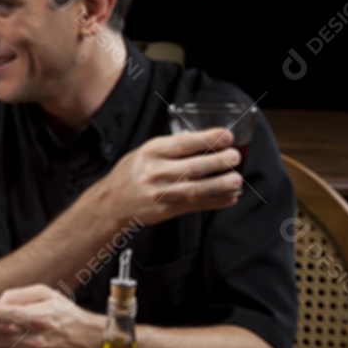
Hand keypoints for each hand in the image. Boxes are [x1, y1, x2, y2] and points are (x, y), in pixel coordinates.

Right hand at [94, 128, 241, 225]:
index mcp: (151, 152)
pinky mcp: (165, 211)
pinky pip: (194, 206)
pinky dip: (214, 202)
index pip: (184, 143)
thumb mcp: (144, 152)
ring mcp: (160, 193)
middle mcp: (155, 172)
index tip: (227, 137)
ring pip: (196, 188)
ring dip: (220, 185)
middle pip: (193, 167)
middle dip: (219, 162)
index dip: (208, 139)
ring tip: (236, 179)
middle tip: (235, 157)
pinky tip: (229, 198)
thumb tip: (203, 140)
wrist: (110, 204)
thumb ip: (170, 147)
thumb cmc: (130, 175)